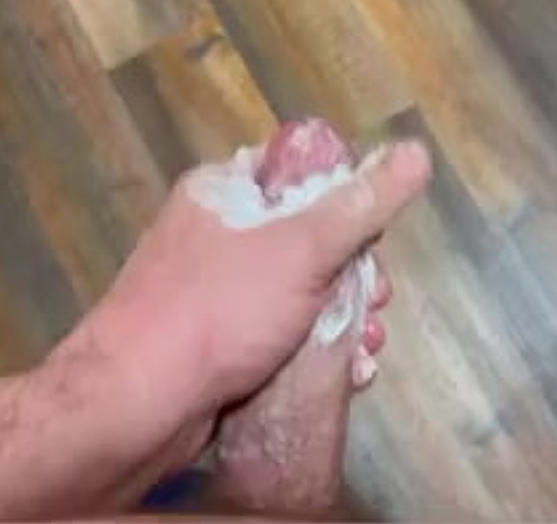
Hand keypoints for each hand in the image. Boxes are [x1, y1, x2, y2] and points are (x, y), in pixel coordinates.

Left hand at [55, 140, 429, 466]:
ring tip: (370, 347)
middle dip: (355, 273)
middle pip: (306, 238)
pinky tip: (349, 375)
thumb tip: (418, 150)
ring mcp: (212, 294)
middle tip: (380, 301)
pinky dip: (315, 352)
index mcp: (222, 193)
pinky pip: (278, 337)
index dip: (345, 196)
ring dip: (344, 318)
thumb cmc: (218, 312)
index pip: (297, 171)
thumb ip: (363, 204)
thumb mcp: (302, 248)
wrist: (138, 406)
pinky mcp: (216, 346)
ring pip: (298, 293)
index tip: (376, 234)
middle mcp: (213, 235)